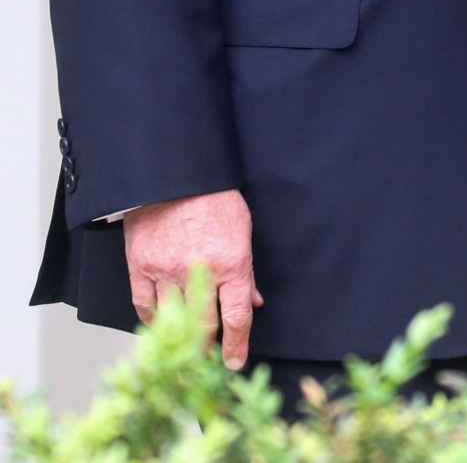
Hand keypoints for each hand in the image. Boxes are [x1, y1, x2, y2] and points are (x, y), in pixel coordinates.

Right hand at [123, 189, 262, 369]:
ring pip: (174, 319)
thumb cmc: (215, 199)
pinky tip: (160, 326)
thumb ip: (247, 270)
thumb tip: (254, 300)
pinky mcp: (141, 265)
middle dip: (208, 349)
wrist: (176, 176)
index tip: (234, 362)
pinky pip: (145, 304)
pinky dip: (153, 320)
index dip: (237, 345)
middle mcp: (200, 272)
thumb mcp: (243, 231)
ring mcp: (167, 271)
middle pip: (205, 325)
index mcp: (232, 264)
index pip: (237, 317)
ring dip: (180, 338)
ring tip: (185, 350)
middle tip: (208, 361)